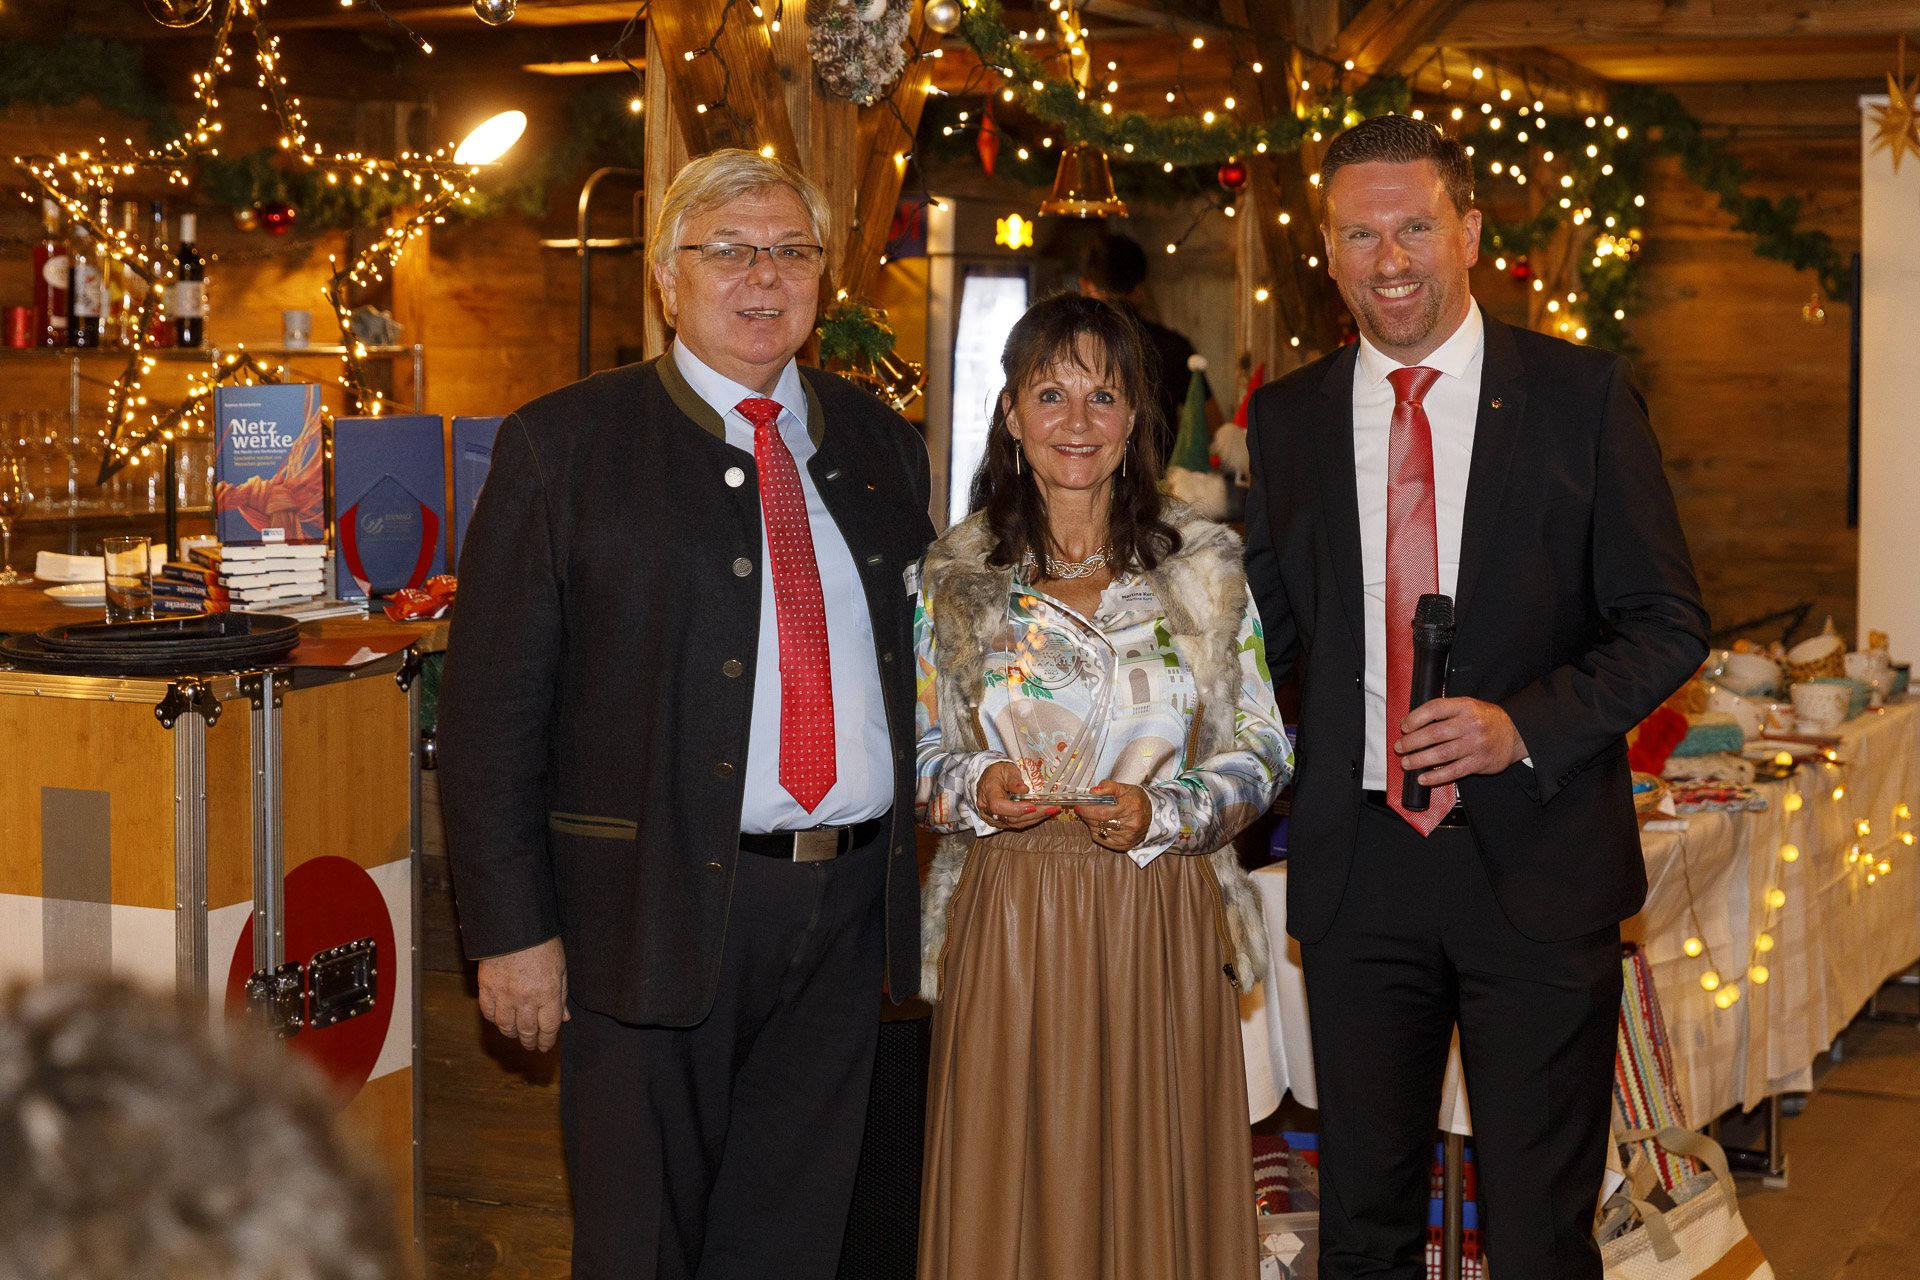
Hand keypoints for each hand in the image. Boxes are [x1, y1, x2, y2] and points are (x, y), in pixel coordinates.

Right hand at [477, 936, 569, 1051]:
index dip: (547, 1041)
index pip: (548, 1028)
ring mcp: (504, 995)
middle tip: (531, 1045)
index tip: (545, 1047)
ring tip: (517, 1035)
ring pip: (506, 1027)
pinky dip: (494, 1020)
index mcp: (548, 993)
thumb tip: (564, 1018)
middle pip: (527, 1031)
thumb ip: (562, 994)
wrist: (513, 926)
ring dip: (512, 1034)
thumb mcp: (560, 967)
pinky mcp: (486, 988)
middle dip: (530, 1042)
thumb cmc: (542, 943)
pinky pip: (489, 1013)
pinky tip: (500, 1020)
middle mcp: (525, 998)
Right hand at [977, 760, 1060, 830]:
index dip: (1015, 809)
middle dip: (1034, 814)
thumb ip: (1014, 779)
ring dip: (1035, 818)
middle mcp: (988, 809)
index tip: (1032, 806)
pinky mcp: (1001, 822)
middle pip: (1011, 817)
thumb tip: (1024, 790)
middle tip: (1051, 808)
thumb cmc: (997, 772)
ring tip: (1052, 810)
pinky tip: (1043, 814)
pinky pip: (1016, 824)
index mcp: (988, 793)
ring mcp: (993, 818)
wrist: (989, 779)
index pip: (998, 806)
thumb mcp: (1006, 769)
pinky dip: (1031, 819)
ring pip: (1015, 823)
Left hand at [1075, 780, 1151, 851]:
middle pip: (1098, 822)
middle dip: (1087, 814)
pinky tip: (1103, 824)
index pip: (1101, 811)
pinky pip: (1101, 839)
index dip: (1087, 809)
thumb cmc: (1136, 800)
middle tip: (1086, 808)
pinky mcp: (1124, 845)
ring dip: (1092, 822)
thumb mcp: (1124, 788)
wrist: (1152, 815)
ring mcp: (1127, 837)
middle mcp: (1131, 824)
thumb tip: (1093, 792)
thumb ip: (1107, 787)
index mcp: (1131, 806)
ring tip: (1097, 815)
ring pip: (1098, 830)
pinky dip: (1097, 831)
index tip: (1080, 805)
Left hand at [1394, 697, 1529, 785]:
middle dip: (1412, 742)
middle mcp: (1470, 724)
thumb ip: (1444, 712)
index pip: (1435, 709)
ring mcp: (1475, 744)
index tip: (1404, 726)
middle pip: (1434, 733)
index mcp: (1465, 706)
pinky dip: (1436, 776)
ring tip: (1407, 763)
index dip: (1415, 717)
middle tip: (1399, 747)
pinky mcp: (1478, 762)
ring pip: (1441, 754)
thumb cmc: (1486, 720)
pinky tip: (1423, 778)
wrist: (1515, 734)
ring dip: (1419, 760)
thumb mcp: (1468, 707)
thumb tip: (1412, 722)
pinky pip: (1453, 771)